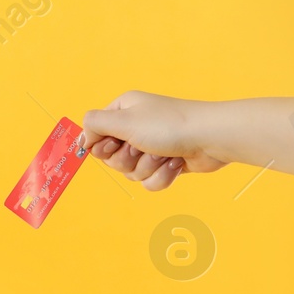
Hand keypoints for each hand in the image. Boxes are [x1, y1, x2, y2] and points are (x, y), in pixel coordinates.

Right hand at [80, 90, 230, 190]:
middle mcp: (135, 128)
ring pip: (131, 173)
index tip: (114, 144)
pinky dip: (162, 176)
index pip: (95, 135)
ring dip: (147, 167)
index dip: (102, 146)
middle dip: (128, 159)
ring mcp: (151, 147)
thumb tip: (82, 137)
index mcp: (123, 111)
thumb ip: (94, 124)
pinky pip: (149, 181)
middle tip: (142, 148)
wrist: (212, 137)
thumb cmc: (168, 125)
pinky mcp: (165, 164)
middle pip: (111, 159)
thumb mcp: (123, 120)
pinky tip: (175, 164)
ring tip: (164, 154)